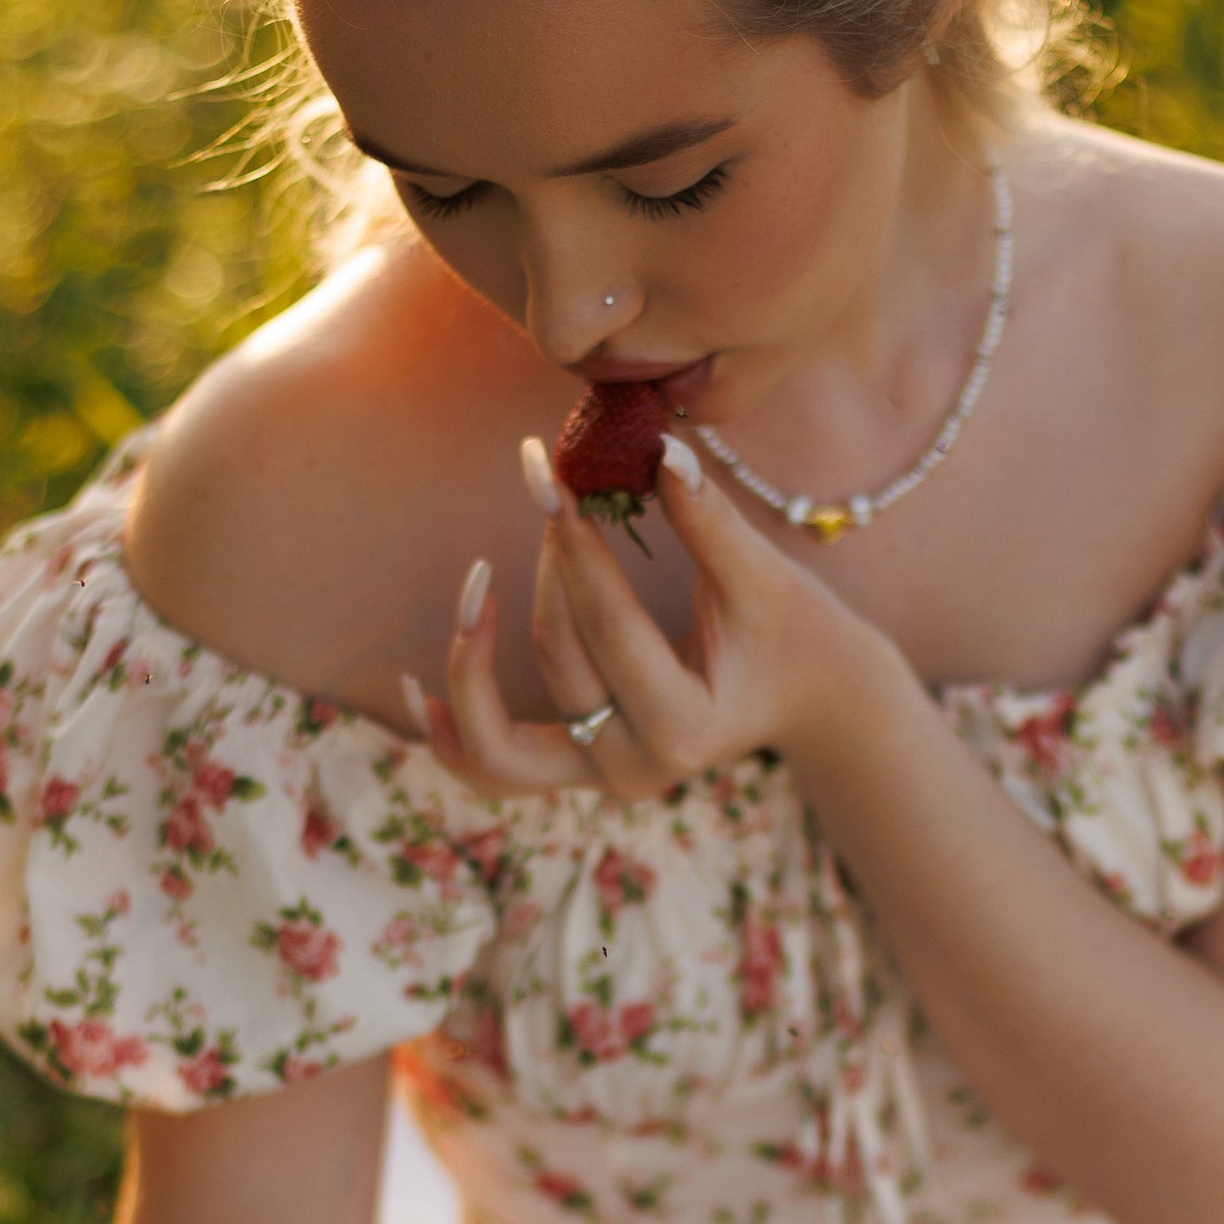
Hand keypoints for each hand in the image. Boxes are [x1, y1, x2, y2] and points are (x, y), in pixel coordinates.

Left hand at [404, 437, 890, 800]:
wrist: (812, 694)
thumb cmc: (792, 627)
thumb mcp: (762, 574)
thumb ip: (708, 520)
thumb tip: (659, 447)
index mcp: (686, 727)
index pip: (608, 624)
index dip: (575, 542)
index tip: (551, 470)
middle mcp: (637, 768)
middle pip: (561, 658)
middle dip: (550, 565)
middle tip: (551, 489)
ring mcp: (601, 777)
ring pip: (498, 745)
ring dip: (471, 663)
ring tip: (476, 586)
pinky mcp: (577, 771)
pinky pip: (491, 768)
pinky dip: (448, 735)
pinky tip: (410, 689)